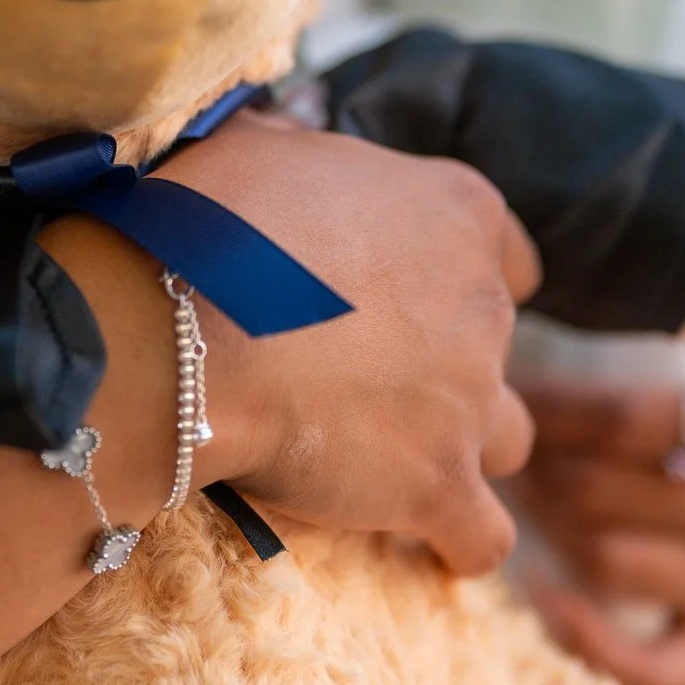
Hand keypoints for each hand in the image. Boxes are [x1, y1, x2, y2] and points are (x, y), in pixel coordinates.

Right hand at [152, 112, 542, 575]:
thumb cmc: (205, 228)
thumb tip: (285, 144)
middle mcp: (483, 303)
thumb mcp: (258, 150)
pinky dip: (458, 541)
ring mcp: (471, 399)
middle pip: (495, 348)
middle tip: (360, 379)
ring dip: (456, 447)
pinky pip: (484, 536)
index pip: (509, 255)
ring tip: (383, 458)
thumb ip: (300, 153)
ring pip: (507, 437)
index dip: (465, 283)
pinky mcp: (441, 484)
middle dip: (444, 366)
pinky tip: (419, 539)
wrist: (175, 332)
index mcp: (455, 209)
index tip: (412, 303)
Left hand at [514, 340, 684, 684]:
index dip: (555, 403)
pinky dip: (590, 640)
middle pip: (609, 491)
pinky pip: (655, 669)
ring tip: (528, 487)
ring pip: (610, 561)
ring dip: (551, 524)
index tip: (506, 383)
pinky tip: (546, 595)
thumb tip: (627, 249)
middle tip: (503, 437)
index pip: (638, 416)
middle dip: (543, 460)